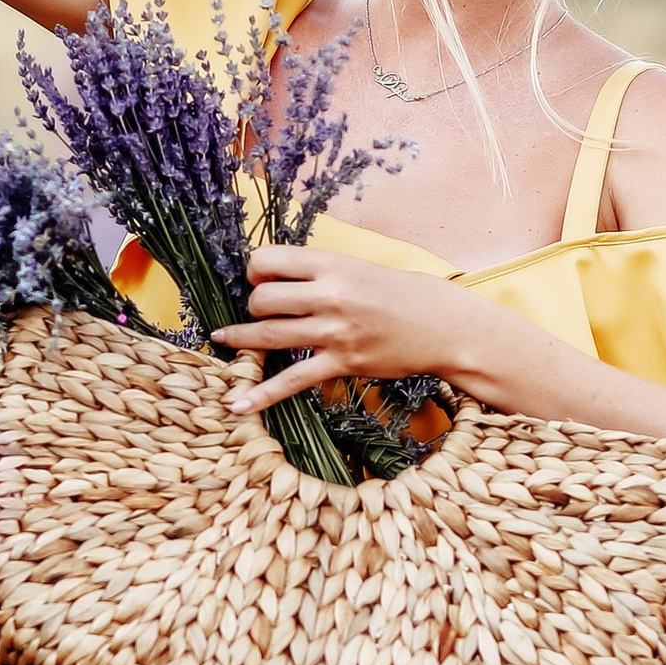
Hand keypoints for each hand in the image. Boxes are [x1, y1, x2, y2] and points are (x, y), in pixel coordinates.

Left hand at [214, 243, 474, 412]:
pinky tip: (238, 404)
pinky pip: (292, 381)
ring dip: (241, 339)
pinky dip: (262, 395)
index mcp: (332, 263)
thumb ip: (319, 270)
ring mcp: (335, 332)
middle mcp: (331, 295)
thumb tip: (276, 275)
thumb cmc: (399, 292)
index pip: (268, 260)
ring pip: (269, 335)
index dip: (255, 270)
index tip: (260, 279)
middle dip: (253, 306)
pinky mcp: (342, 363)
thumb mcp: (358, 267)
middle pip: (262, 298)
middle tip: (262, 310)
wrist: (442, 324)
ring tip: (223, 340)